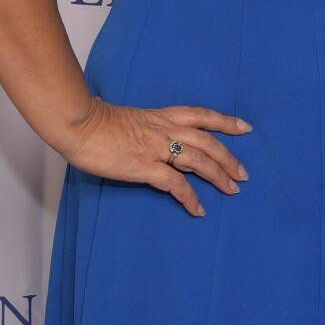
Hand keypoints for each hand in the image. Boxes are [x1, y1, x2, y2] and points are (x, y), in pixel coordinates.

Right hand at [58, 97, 250, 216]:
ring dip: (218, 176)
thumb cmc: (95, 119)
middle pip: (208, 142)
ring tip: (232, 190)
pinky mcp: (145, 167)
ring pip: (199, 161)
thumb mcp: (127, 116)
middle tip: (243, 174)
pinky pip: (175, 184)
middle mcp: (165, 129)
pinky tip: (198, 209)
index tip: (245, 128)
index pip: (202, 115)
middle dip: (229, 158)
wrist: (79, 123)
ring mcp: (156, 148)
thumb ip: (141, 123)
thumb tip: (138, 125)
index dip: (225, 122)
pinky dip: (190, 197)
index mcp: (162, 116)